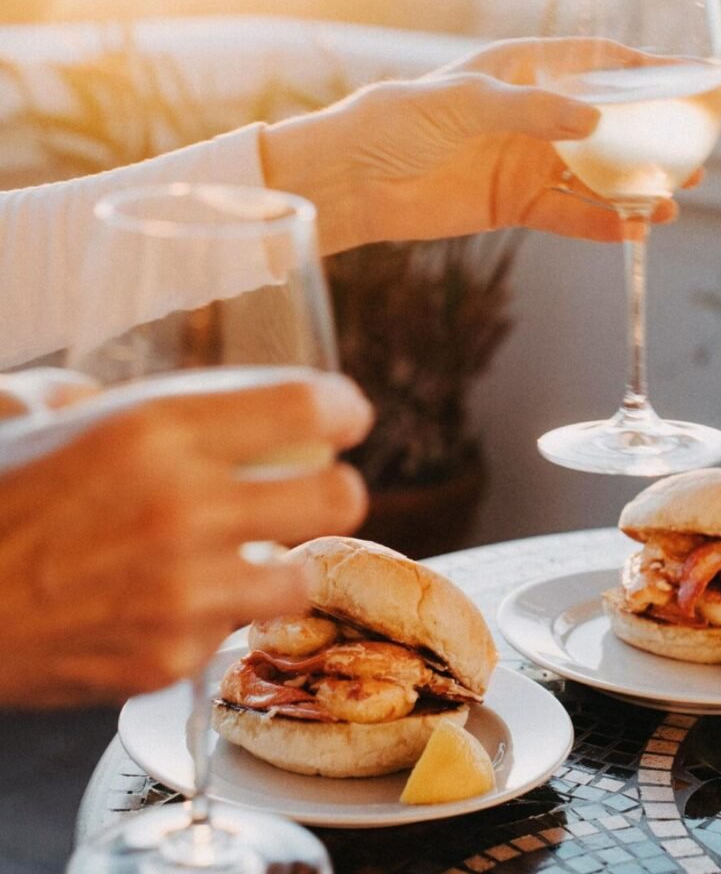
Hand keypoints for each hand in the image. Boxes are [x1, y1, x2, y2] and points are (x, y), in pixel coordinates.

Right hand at [0, 373, 371, 706]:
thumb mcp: (40, 416)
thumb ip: (116, 397)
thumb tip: (167, 400)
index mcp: (156, 430)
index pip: (308, 408)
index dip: (343, 409)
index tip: (344, 416)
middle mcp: (184, 508)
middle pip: (338, 496)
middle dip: (336, 489)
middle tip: (314, 488)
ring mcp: (183, 592)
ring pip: (302, 576)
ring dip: (282, 561)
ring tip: (244, 553)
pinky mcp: (170, 657)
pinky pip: (232, 628)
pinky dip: (218, 612)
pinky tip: (176, 598)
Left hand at [261, 37, 690, 253]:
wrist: (355, 180)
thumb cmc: (399, 121)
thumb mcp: (465, 104)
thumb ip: (530, 112)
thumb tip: (595, 126)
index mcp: (522, 72)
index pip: (594, 64)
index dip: (641, 72)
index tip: (688, 80)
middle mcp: (531, 117)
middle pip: (606, 128)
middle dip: (650, 141)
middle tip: (695, 157)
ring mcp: (525, 163)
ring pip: (593, 178)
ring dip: (632, 190)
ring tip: (671, 202)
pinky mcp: (513, 206)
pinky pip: (566, 216)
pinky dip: (598, 225)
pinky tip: (630, 231)